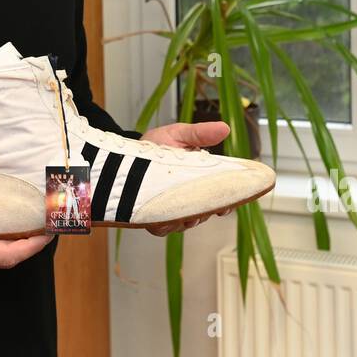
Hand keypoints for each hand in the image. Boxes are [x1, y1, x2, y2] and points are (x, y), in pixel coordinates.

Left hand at [140, 121, 234, 235]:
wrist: (129, 151)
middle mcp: (187, 198)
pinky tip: (163, 221)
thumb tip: (224, 128)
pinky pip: (161, 228)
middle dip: (205, 213)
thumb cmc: (157, 143)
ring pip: (184, 223)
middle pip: (203, 213)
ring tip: (186, 215)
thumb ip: (200, 134)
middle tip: (205, 209)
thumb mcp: (179, 134)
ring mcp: (170, 208)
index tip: (227, 205)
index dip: (226, 203)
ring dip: (186, 221)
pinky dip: (163, 226)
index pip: (219, 196)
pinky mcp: (152, 216)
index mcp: (199, 180)